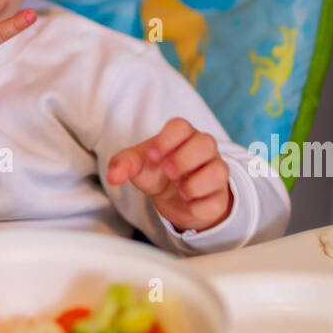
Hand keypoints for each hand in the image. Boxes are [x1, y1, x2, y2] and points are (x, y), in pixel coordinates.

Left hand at [105, 118, 232, 232]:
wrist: (175, 200)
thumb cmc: (158, 173)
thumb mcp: (139, 166)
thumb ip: (123, 164)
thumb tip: (113, 176)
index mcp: (182, 136)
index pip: (181, 126)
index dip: (166, 139)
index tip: (152, 155)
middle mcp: (202, 150)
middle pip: (206, 142)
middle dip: (184, 159)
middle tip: (168, 172)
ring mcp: (214, 172)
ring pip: (217, 170)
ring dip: (195, 183)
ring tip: (180, 190)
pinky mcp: (219, 197)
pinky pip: (217, 200)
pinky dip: (200, 206)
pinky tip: (189, 204)